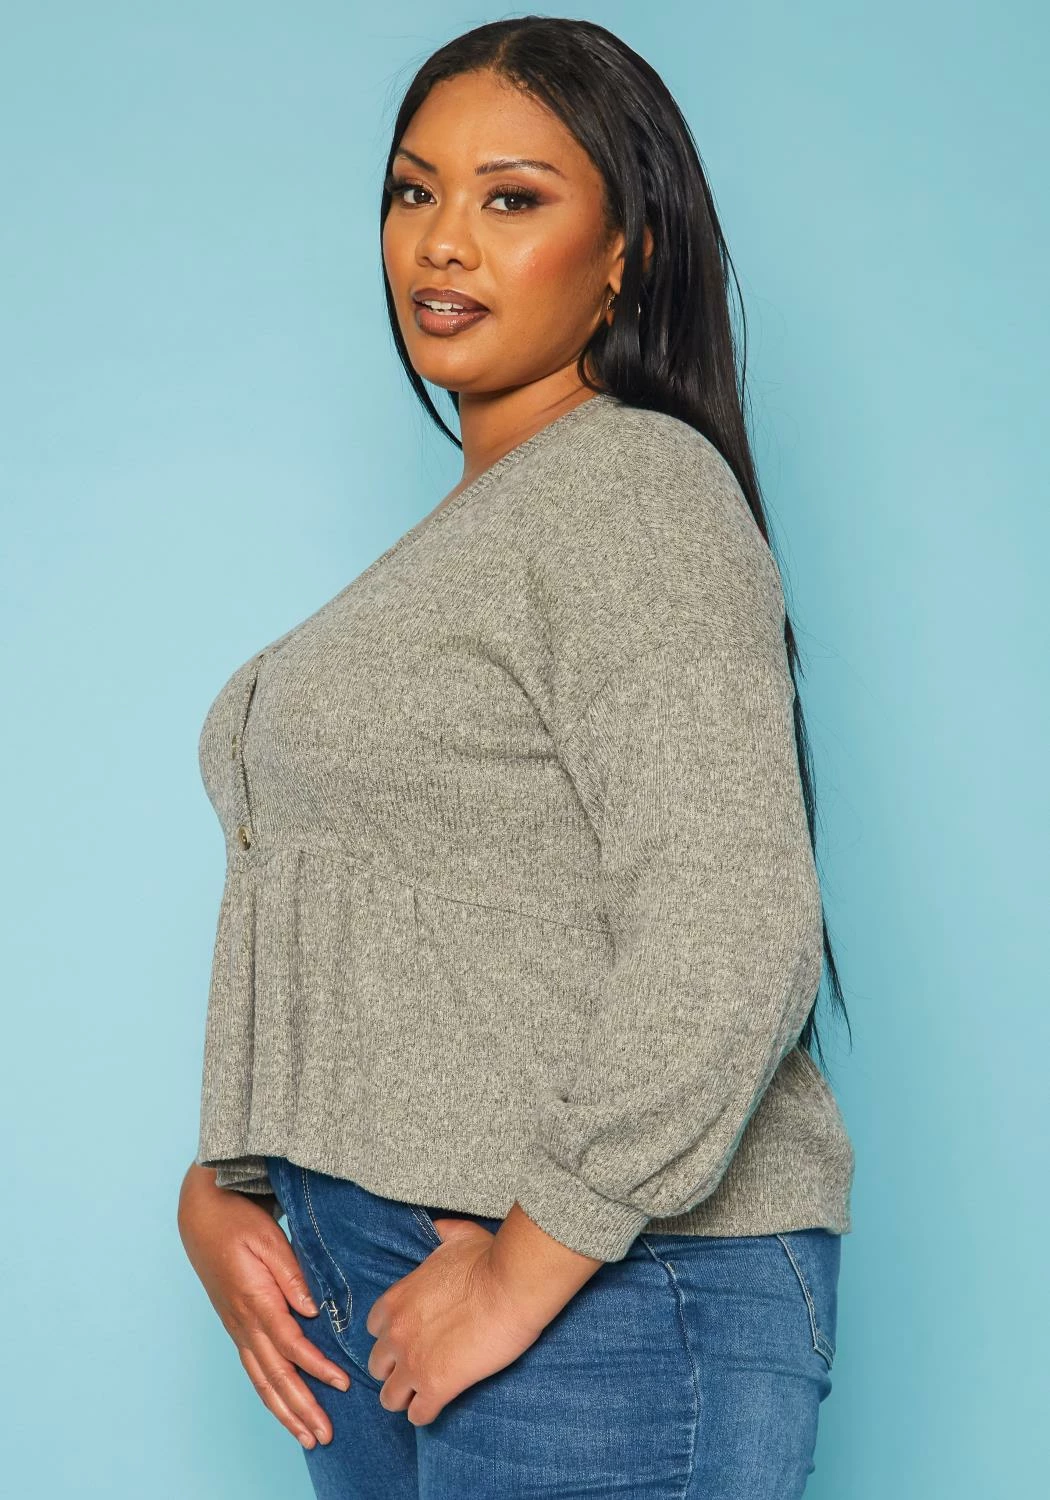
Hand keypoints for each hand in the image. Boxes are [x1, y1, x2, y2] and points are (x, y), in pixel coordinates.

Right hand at [177, 1164, 352, 1449]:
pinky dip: (268, 1394)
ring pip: (261, 1379)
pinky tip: (282, 1408)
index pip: (290, 1344)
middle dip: (301, 1407)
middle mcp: (243, 1322)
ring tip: (307, 1436)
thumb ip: (291, 1275)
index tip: (342, 1383)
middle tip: (324, 1434)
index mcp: (254, 1300)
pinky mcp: (236, 1326)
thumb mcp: (268, 1238)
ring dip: (284, 1410)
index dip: (317, 1367)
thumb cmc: (238, 1220)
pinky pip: (253, 1369)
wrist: (201, 1214)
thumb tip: (312, 1310)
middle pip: (275, 1375)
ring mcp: (236, 1327)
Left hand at [364, 1216, 547, 1426]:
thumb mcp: (458, 1236)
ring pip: (389, 1397)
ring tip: (423, 1392)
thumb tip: (439, 1228)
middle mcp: (396, 1335)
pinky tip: (439, 1404)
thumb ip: (441, 1234)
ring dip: (406, 1396)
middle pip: (377, 1366)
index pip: (373, 1329)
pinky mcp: (436, 1387)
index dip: (392, 1335)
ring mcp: (413, 1364)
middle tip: (417, 1366)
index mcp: (395, 1301)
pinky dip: (426, 1412)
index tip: (410, 1337)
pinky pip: (418, 1415)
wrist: (510, 1287)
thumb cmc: (487, 1260)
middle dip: (395, 1368)